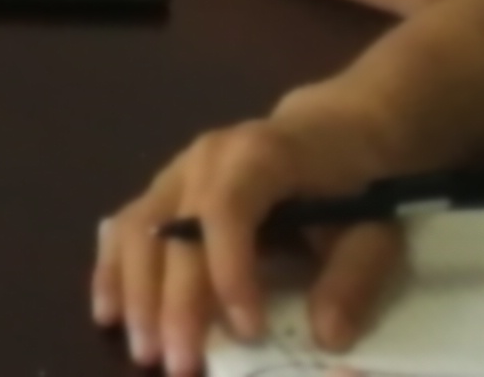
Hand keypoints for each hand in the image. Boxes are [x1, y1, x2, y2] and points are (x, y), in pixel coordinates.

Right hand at [94, 109, 404, 372]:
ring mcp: (177, 171)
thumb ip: (353, 280)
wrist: (332, 130)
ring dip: (135, 292)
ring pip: (137, 228)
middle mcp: (204, 158)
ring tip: (143, 351)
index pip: (227, 210)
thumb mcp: (375, 230)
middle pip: (174, 231)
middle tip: (181, 367)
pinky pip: (126, 226)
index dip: (230, 270)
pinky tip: (108, 313)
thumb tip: (325, 337)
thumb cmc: (355, 184)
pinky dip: (113, 270)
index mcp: (259, 156)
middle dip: (174, 304)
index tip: (249, 332)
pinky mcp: (165, 188)